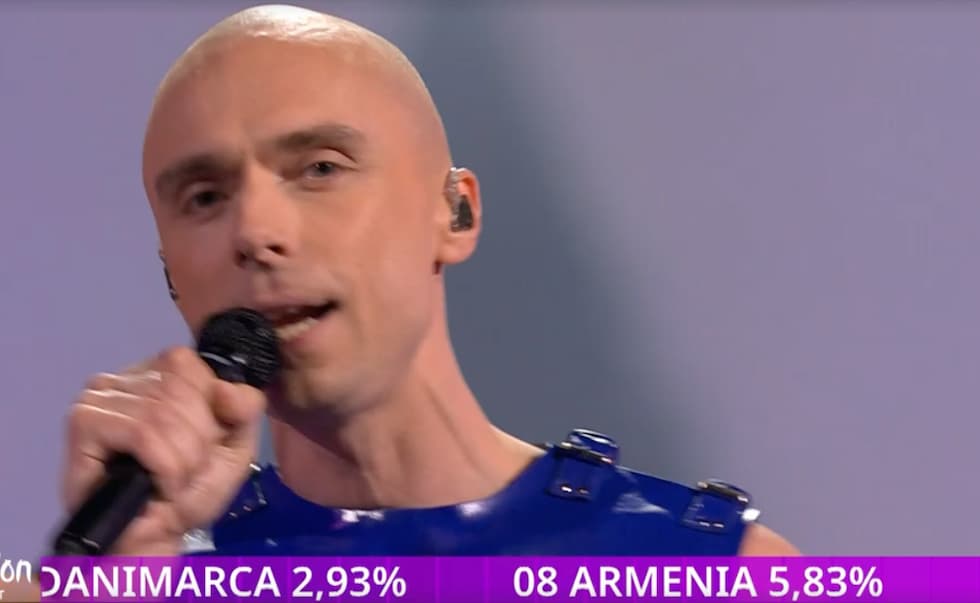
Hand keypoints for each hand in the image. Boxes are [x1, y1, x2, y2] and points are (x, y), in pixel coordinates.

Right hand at [62, 347, 265, 554]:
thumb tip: (225, 387)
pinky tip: (158, 485)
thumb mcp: (237, 443)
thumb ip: (246, 407)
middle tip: (187, 469)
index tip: (204, 443)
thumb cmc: (191, 490)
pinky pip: (142, 434)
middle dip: (198, 441)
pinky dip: (163, 467)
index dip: (211, 410)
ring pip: (163, 415)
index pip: (195, 366)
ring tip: (173, 480)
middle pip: (184, 390)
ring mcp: (100, 395)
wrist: (153, 539)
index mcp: (163, 372)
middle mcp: (128, 376)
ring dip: (182, 461)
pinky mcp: (84, 422)